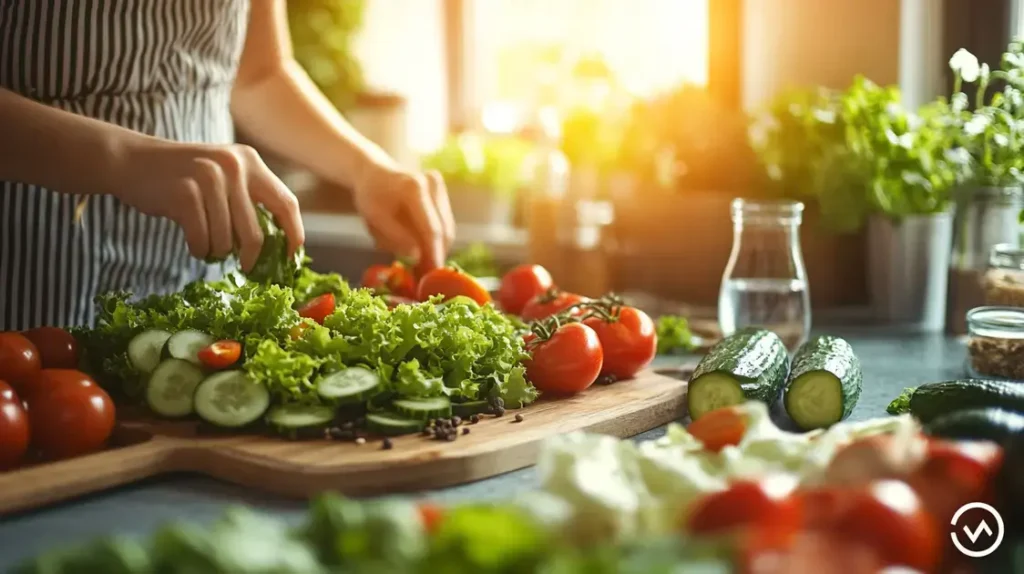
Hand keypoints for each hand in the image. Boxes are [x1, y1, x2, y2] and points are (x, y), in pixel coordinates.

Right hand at [115, 141, 304, 270]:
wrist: (132, 160)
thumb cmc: (183, 177)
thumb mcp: (223, 175)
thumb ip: (248, 200)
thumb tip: (278, 246)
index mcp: (250, 162)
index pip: (287, 203)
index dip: (294, 234)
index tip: (292, 257)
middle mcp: (233, 166)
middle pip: (257, 232)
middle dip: (253, 257)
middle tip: (246, 267)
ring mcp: (209, 178)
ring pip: (227, 240)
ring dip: (217, 252)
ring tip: (207, 244)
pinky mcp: (185, 194)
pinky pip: (202, 240)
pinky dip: (199, 250)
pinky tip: (194, 244)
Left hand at [352, 162, 454, 270]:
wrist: (374, 172)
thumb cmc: (370, 196)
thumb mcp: (374, 218)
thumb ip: (396, 237)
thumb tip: (417, 258)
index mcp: (415, 188)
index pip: (431, 229)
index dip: (433, 256)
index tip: (431, 278)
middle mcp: (433, 184)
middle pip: (444, 231)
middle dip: (435, 256)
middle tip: (426, 279)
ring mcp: (440, 188)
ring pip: (446, 230)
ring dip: (434, 250)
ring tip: (420, 267)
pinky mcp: (443, 194)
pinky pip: (443, 225)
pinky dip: (432, 240)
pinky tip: (419, 249)